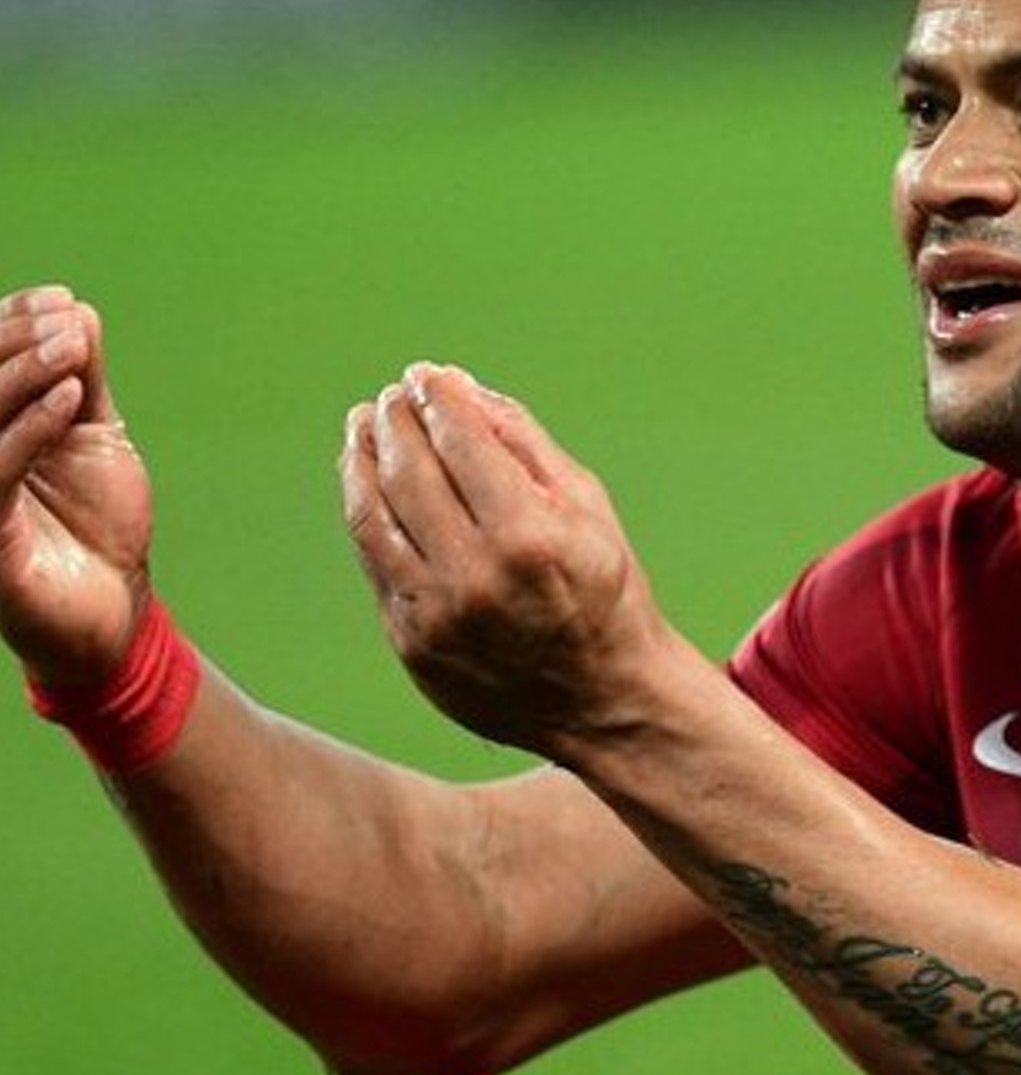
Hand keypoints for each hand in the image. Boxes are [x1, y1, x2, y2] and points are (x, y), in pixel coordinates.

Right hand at [0, 287, 152, 684]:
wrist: (114, 604)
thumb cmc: (97, 520)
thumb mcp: (94, 436)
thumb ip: (82, 380)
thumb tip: (75, 311)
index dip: (9, 324)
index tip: (59, 299)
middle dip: (14, 342)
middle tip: (67, 322)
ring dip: (23, 373)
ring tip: (72, 347)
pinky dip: (31, 428)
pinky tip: (68, 397)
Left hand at [341, 363, 675, 758]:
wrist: (603, 699)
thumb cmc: (605, 590)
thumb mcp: (587, 507)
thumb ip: (523, 443)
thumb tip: (461, 387)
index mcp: (529, 536)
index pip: (460, 443)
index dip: (437, 399)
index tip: (425, 375)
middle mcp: (475, 576)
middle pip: (408, 472)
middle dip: (394, 420)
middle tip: (392, 394)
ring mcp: (436, 614)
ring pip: (372, 517)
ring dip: (362, 459)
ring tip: (365, 426)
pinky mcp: (411, 642)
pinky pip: (373, 562)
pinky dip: (366, 512)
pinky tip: (370, 482)